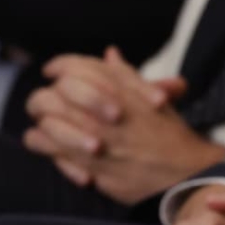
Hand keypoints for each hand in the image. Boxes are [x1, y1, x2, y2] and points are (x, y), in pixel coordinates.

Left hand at [24, 47, 224, 202]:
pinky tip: (50, 144)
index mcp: (118, 87)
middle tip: (51, 99)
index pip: (73, 67)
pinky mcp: (83, 162)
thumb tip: (110, 53)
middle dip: (48, 95)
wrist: (180, 171)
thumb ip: (126, 74)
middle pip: (53, 93)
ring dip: (44, 120)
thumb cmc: (168, 132)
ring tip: (49, 123)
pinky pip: (47, 147)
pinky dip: (43, 143)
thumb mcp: (153, 95)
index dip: (59, 66)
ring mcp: (91, 136)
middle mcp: (101, 109)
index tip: (54, 71)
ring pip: (45, 120)